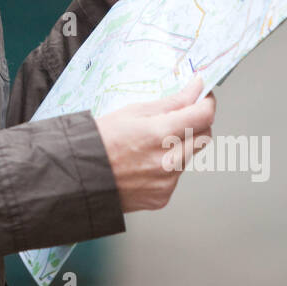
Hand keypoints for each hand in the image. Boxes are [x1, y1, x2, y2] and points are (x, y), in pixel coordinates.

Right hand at [95, 75, 217, 212]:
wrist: (79, 177)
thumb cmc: (99, 141)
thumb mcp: (133, 112)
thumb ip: (171, 102)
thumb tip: (196, 88)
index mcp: (161, 134)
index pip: (204, 116)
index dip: (207, 103)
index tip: (203, 98)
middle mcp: (169, 161)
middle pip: (204, 137)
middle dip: (196, 124)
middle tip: (177, 119)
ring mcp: (167, 182)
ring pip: (189, 157)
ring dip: (180, 147)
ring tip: (149, 145)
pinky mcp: (163, 197)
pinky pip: (176, 177)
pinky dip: (167, 167)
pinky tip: (144, 164)